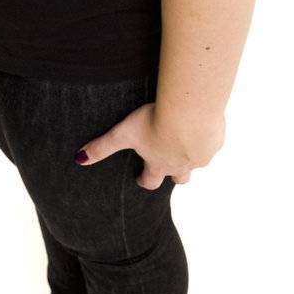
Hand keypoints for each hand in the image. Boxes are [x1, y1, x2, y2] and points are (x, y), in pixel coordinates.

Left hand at [74, 103, 224, 189]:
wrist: (189, 112)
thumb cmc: (154, 122)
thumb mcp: (123, 133)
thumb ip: (102, 147)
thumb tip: (77, 160)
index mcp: (159, 164)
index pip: (151, 181)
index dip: (145, 180)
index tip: (141, 179)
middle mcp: (182, 164)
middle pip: (180, 179)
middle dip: (174, 175)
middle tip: (169, 166)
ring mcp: (201, 155)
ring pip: (198, 162)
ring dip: (192, 155)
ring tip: (187, 141)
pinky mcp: (215, 140)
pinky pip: (212, 142)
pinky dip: (207, 135)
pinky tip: (202, 123)